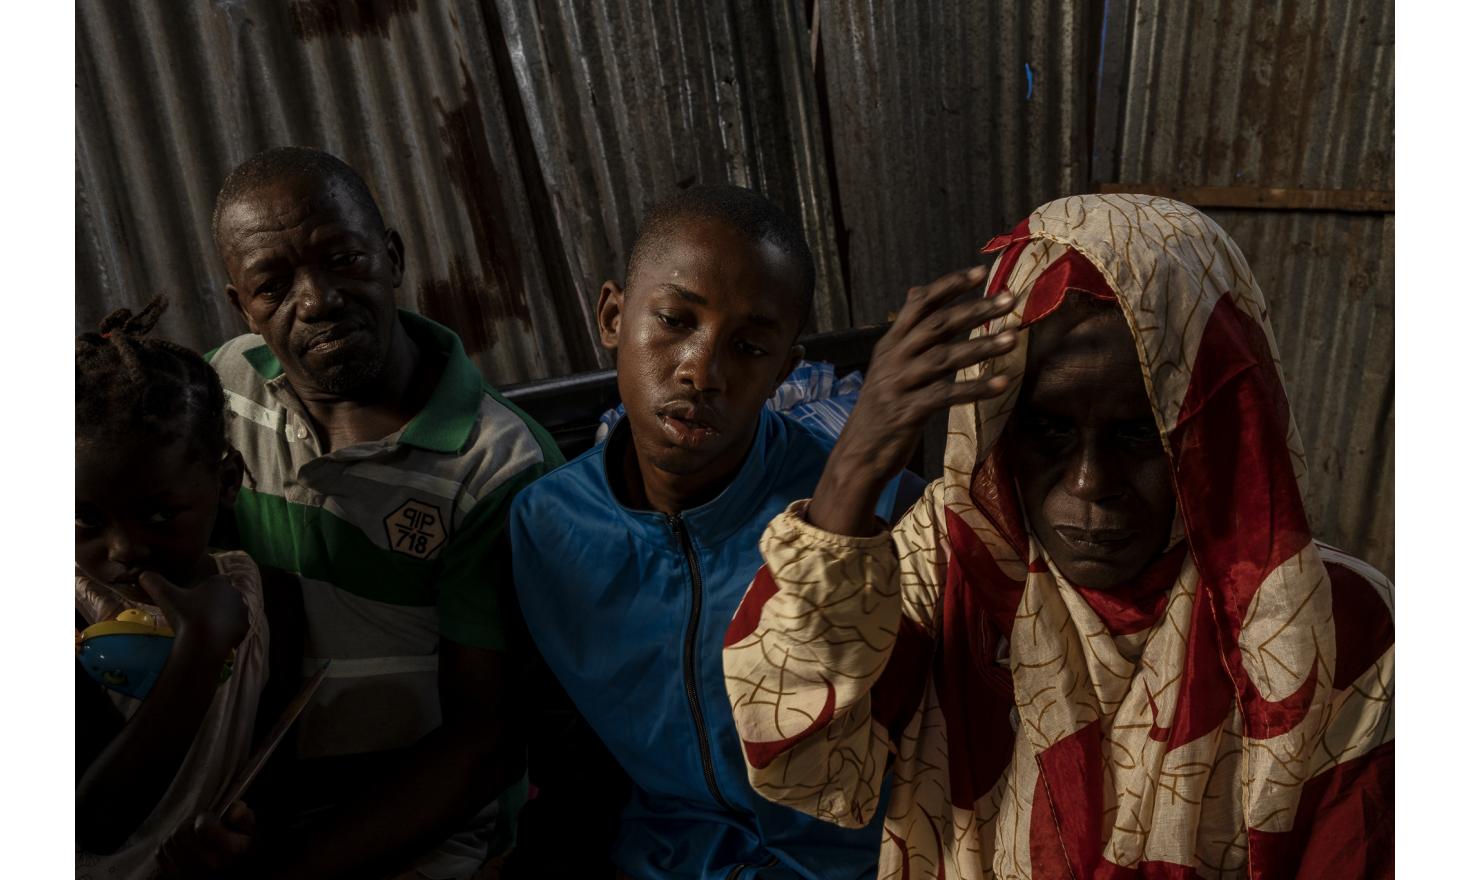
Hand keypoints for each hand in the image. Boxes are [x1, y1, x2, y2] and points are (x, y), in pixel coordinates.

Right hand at [139, 571, 248, 648]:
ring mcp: (242, 613)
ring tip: (206, 625)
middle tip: (198, 613)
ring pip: (232, 611)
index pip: (216, 580)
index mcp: (220, 583)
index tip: (194, 596)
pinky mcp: (244, 629)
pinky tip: (215, 636)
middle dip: (215, 602)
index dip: (206, 587)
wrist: (203, 643)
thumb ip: (154, 581)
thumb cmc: (186, 615)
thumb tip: (143, 574)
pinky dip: (227, 631)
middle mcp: (236, 595)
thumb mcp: (165, 596)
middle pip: (225, 596)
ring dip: (223, 616)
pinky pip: (236, 627)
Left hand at [157, 800, 255, 878]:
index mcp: (230, 851)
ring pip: (169, 842)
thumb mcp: (251, 834)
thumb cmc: (242, 853)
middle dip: (190, 826)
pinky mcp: (175, 878)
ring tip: (191, 839)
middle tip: (200, 830)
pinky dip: (168, 849)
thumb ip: (245, 819)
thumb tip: (234, 809)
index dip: (206, 819)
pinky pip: (160, 854)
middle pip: (182, 833)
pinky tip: (181, 850)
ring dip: (178, 836)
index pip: (202, 827)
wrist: (227, 873)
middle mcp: (208, 866)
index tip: (213, 821)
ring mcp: (189, 874)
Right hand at [810, 265, 1017, 534]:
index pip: (919, 304)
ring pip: (944, 358)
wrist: (859, 453)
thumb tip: (916, 291)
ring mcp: (899, 385)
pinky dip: (974, 389)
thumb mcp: (888, 363)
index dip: (950, 286)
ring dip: (981, 347)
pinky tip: (1001, 384)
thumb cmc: (882, 406)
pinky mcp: (907, 412)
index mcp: (890, 344)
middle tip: (1010, 300)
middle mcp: (893, 359)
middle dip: (975, 310)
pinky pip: (946, 395)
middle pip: (937, 325)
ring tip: (1013, 339)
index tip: (982, 272)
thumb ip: (907, 330)